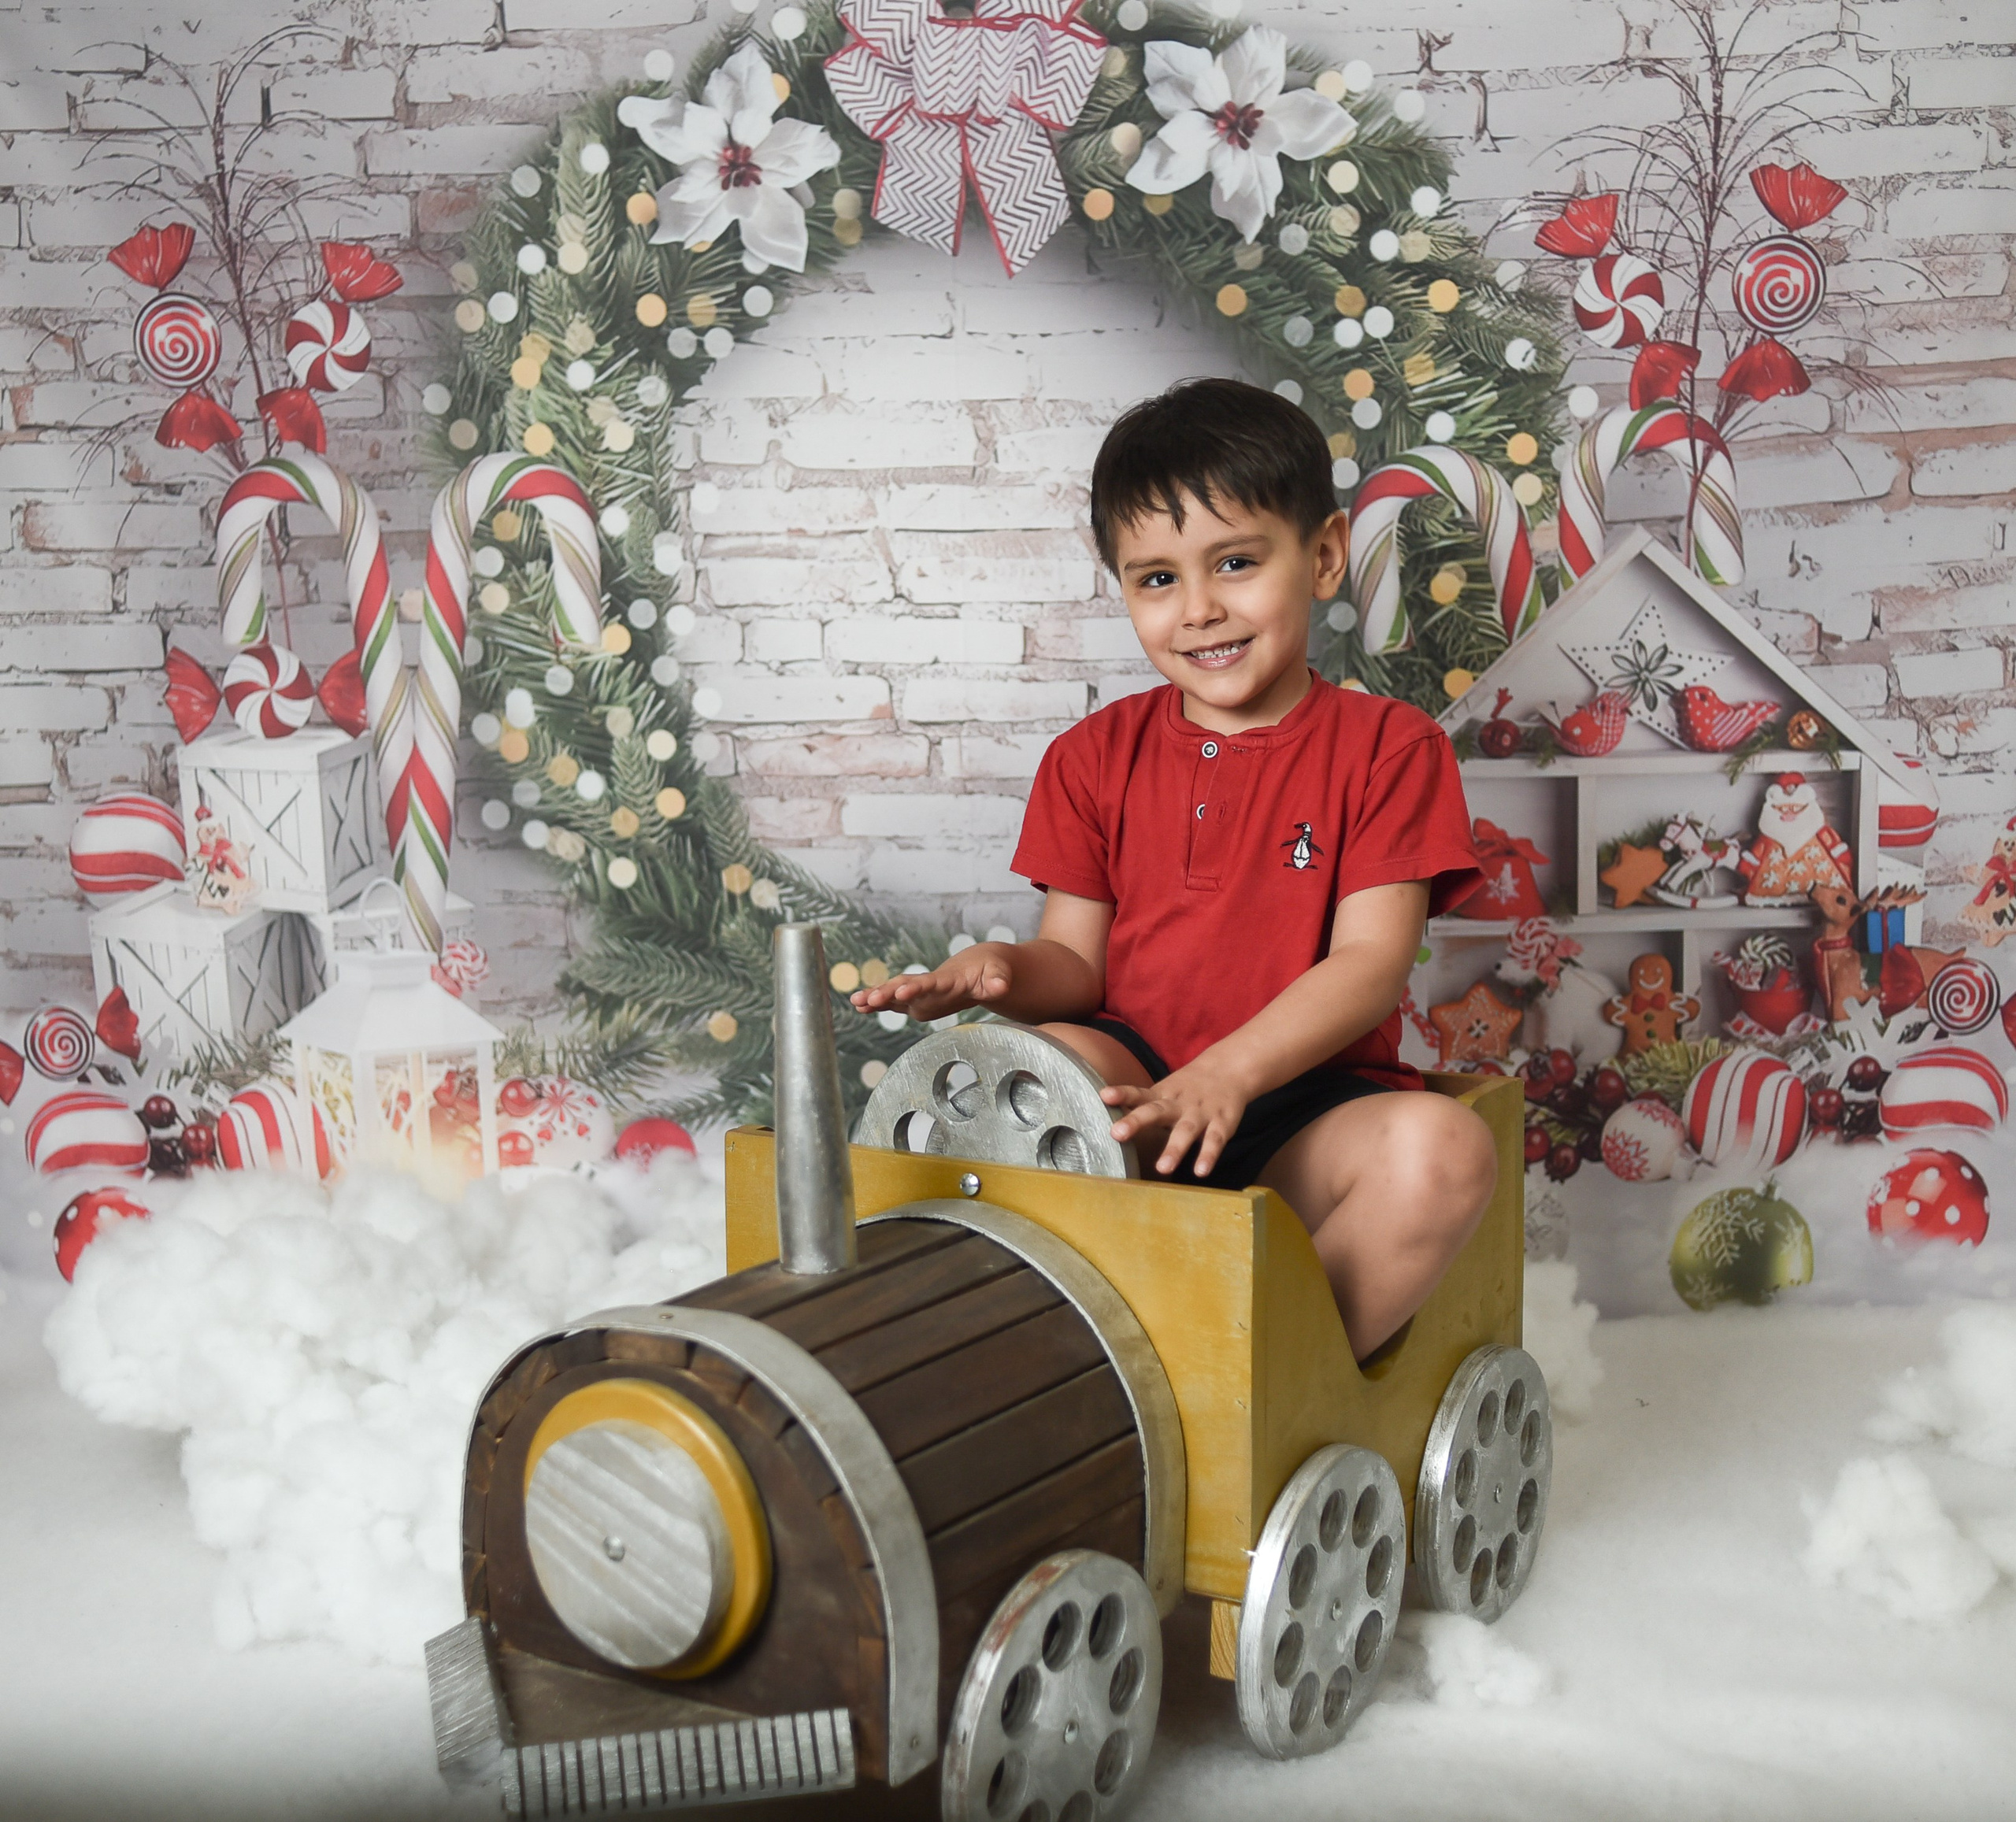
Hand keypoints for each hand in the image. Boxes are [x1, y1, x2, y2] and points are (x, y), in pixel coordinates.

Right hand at [849, 944, 1014, 1022]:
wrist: (979, 965)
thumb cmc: (990, 970)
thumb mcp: (998, 974)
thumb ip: (997, 981)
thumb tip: (1000, 988)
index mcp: (949, 979)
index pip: (931, 983)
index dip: (916, 987)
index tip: (901, 991)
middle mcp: (930, 985)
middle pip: (905, 986)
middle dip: (887, 992)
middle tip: (868, 999)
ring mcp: (922, 993)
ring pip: (895, 993)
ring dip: (876, 996)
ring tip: (856, 1001)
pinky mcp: (917, 1001)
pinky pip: (894, 1002)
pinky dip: (878, 1003)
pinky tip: (859, 1006)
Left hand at [1101, 1057, 1249, 1178]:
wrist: (1229, 1069)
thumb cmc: (1189, 1087)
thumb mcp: (1165, 1091)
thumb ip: (1143, 1106)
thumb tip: (1112, 1126)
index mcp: (1162, 1095)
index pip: (1139, 1093)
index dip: (1122, 1094)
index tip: (1104, 1095)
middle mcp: (1178, 1104)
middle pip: (1156, 1111)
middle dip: (1136, 1121)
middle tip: (1117, 1134)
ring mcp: (1201, 1113)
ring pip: (1186, 1131)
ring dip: (1174, 1149)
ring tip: (1162, 1169)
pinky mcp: (1222, 1123)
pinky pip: (1215, 1141)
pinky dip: (1208, 1156)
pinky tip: (1200, 1172)